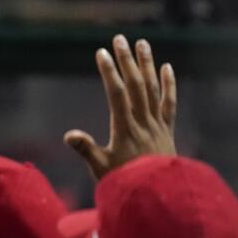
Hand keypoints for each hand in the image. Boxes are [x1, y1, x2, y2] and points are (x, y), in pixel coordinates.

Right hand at [64, 34, 176, 179]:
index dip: (109, 72)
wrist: (159, 197)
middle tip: (119, 39)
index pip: (117, 94)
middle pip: (136, 85)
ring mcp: (157, 125)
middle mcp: (143, 123)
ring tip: (142, 44)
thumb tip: (68, 135)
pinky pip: (169, 104)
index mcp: (125, 130)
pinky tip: (167, 68)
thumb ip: (87, 150)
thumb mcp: (101, 170)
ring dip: (147, 65)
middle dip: (126, 61)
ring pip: (153, 89)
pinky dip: (168, 85)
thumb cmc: (126, 185)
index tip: (102, 53)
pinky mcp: (167, 131)